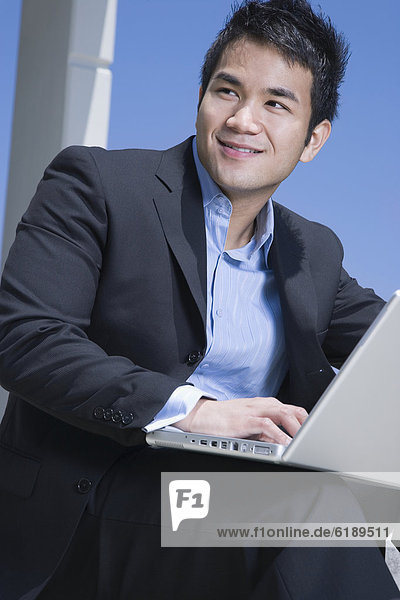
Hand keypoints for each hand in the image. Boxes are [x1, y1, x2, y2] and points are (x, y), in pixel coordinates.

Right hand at [174, 397, 307, 444]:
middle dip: (307, 424)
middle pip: (293, 410)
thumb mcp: (249, 425)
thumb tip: (281, 443)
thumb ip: (266, 432)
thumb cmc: (223, 421)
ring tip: (306, 442)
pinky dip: (278, 435)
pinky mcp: (245, 420)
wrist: (200, 416)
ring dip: (296, 428)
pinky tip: (285, 444)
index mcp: (265, 405)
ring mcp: (254, 411)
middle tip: (317, 439)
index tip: (317, 433)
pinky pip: (266, 425)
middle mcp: (262, 405)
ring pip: (283, 414)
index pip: (293, 409)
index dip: (307, 421)